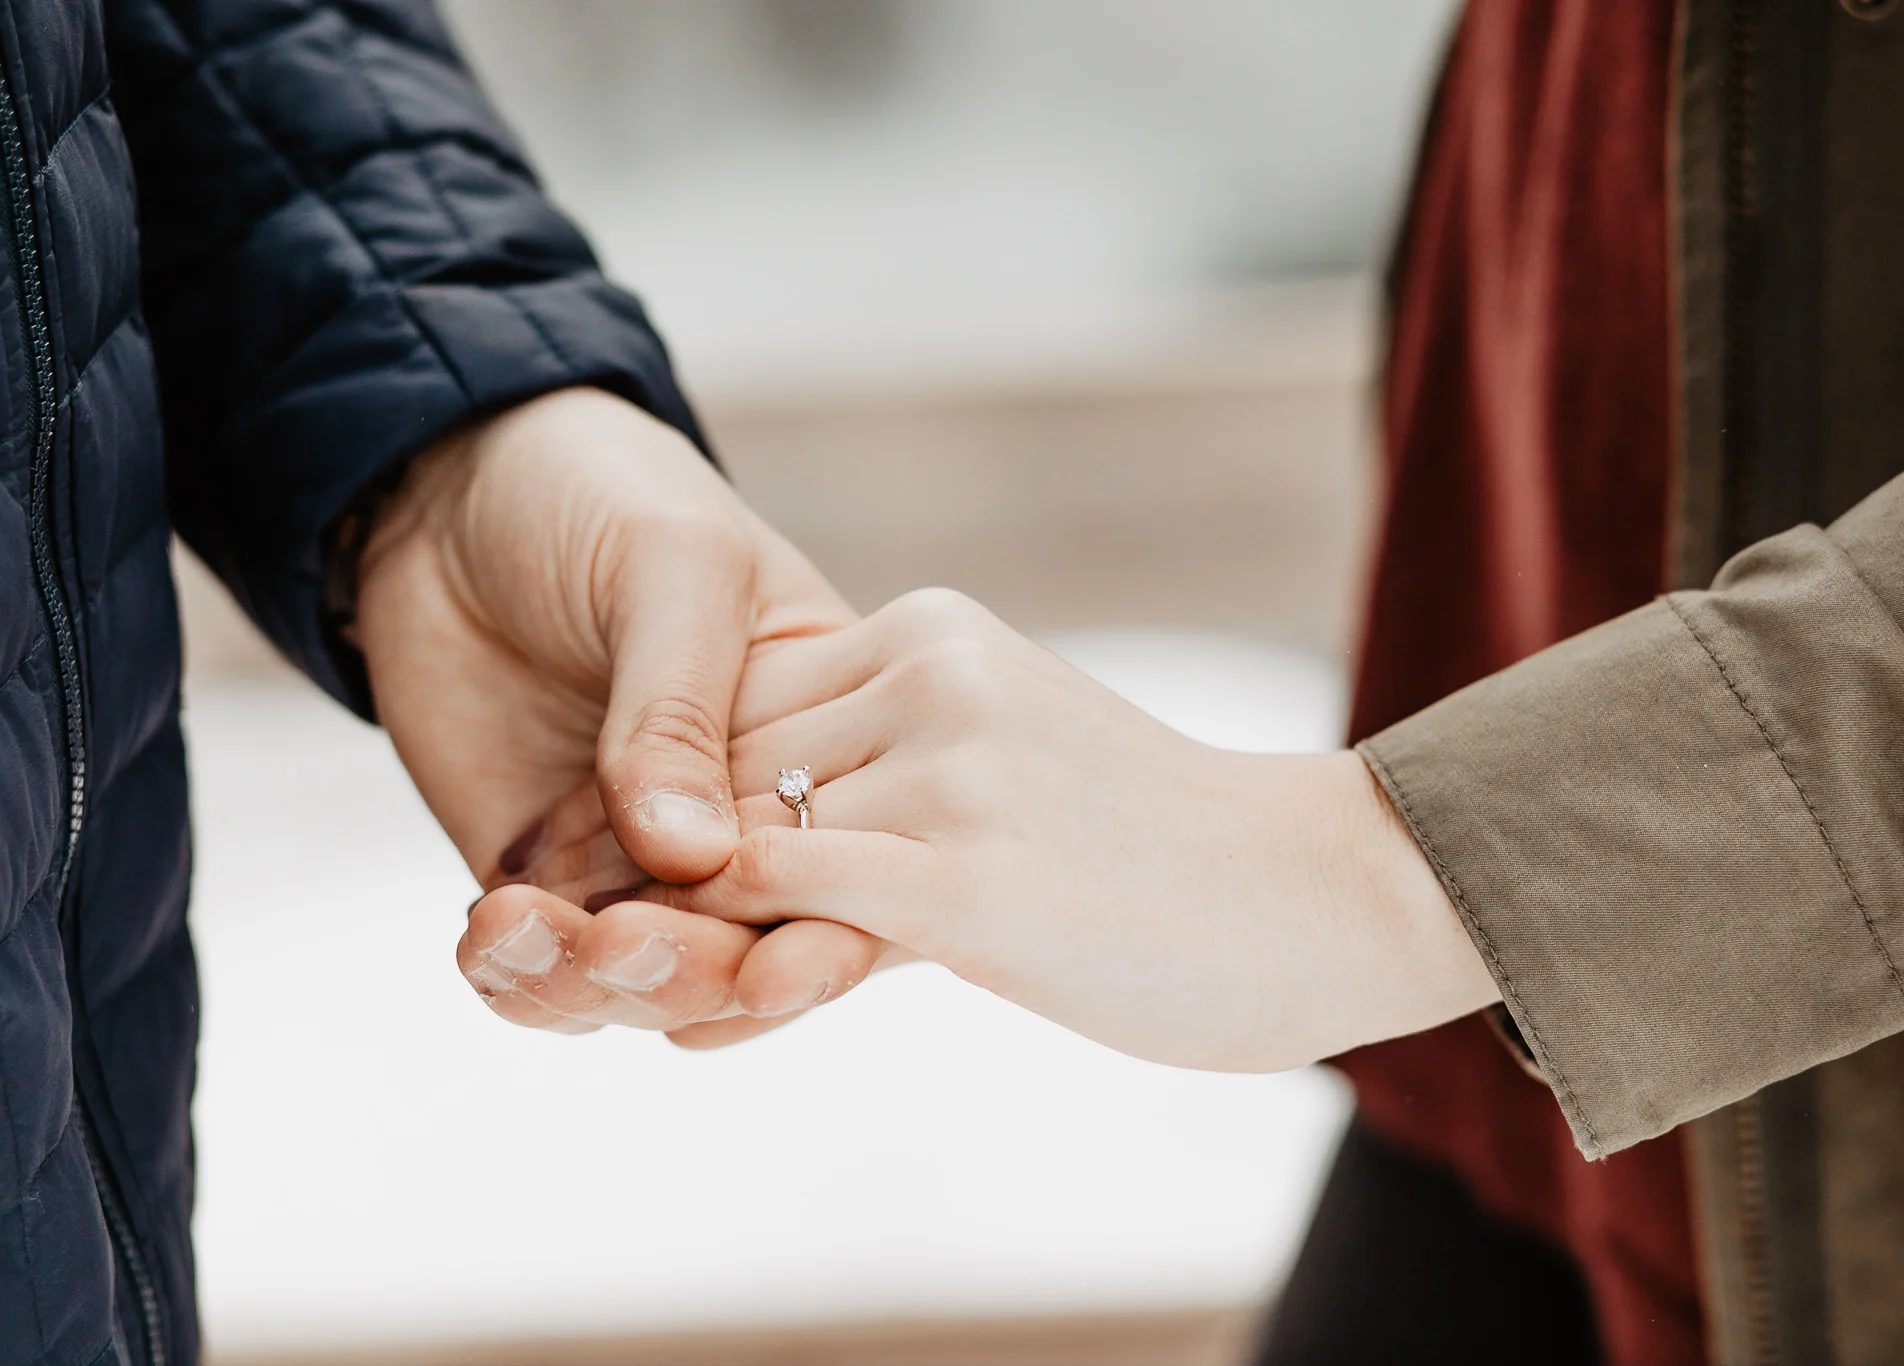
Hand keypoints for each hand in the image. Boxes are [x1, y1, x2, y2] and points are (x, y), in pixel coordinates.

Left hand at [353, 387, 889, 1041]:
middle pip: (752, 948)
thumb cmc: (600, 490)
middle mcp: (747, 815)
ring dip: (597, 980)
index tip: (772, 972)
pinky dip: (517, 973)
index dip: (823, 933)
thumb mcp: (671, 566)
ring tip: (527, 924)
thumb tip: (694, 857)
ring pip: (646, 978)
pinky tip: (488, 931)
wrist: (447, 478)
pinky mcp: (546, 876)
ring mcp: (643, 855)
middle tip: (623, 945)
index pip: (853, 867)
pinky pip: (544, 967)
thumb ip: (681, 710)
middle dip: (693, 972)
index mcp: (827, 738)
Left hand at [643, 589, 1500, 1070]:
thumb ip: (882, 766)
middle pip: (724, 767)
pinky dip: (725, 964)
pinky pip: (787, 902)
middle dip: (662, 863)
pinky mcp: (973, 881)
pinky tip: (697, 1023)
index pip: (740, 704)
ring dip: (677, 922)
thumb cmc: (1154, 847)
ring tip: (629, 992)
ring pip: (738, 837)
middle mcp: (933, 672)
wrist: (1316, 894)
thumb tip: (734, 841)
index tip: (635, 886)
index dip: (677, 798)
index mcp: (932, 629)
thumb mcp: (1007, 755)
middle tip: (606, 947)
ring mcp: (956, 770)